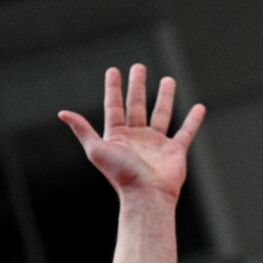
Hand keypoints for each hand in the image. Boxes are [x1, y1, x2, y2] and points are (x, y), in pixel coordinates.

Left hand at [58, 63, 204, 201]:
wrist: (146, 196)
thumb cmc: (120, 175)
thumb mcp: (96, 149)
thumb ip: (82, 130)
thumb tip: (62, 113)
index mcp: (117, 136)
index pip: (114, 106)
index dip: (112, 88)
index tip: (113, 70)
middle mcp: (136, 138)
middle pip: (136, 105)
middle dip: (137, 86)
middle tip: (139, 67)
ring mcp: (156, 144)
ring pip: (161, 114)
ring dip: (165, 97)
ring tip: (168, 79)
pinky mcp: (175, 151)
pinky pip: (186, 132)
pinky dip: (193, 120)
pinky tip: (199, 107)